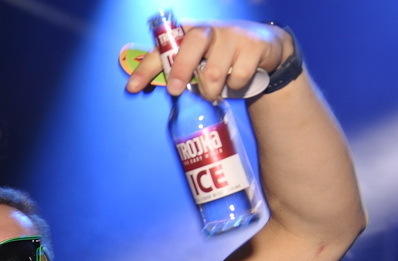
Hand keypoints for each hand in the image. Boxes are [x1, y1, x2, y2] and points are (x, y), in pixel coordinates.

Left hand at [126, 21, 292, 100]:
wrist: (264, 47)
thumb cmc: (219, 56)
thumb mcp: (196, 60)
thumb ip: (172, 71)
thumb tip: (140, 87)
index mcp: (188, 33)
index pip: (163, 48)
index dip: (146, 68)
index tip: (133, 88)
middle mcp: (210, 30)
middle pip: (193, 43)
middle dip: (181, 69)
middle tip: (175, 91)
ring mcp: (234, 35)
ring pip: (215, 70)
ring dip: (211, 91)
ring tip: (212, 94)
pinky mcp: (254, 45)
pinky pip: (239, 75)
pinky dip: (235, 86)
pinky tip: (236, 82)